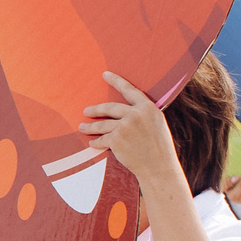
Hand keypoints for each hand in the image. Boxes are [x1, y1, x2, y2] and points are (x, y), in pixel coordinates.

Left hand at [80, 71, 180, 194]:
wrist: (159, 167)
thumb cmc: (158, 147)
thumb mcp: (156, 124)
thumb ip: (142, 114)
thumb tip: (123, 110)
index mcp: (148, 108)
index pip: (130, 91)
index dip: (117, 81)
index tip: (105, 74)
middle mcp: (136, 114)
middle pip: (109, 107)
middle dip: (95, 110)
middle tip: (86, 111)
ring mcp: (125, 126)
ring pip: (102, 125)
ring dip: (90, 127)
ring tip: (82, 127)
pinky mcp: (116, 139)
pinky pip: (101, 139)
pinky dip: (96, 142)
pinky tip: (92, 144)